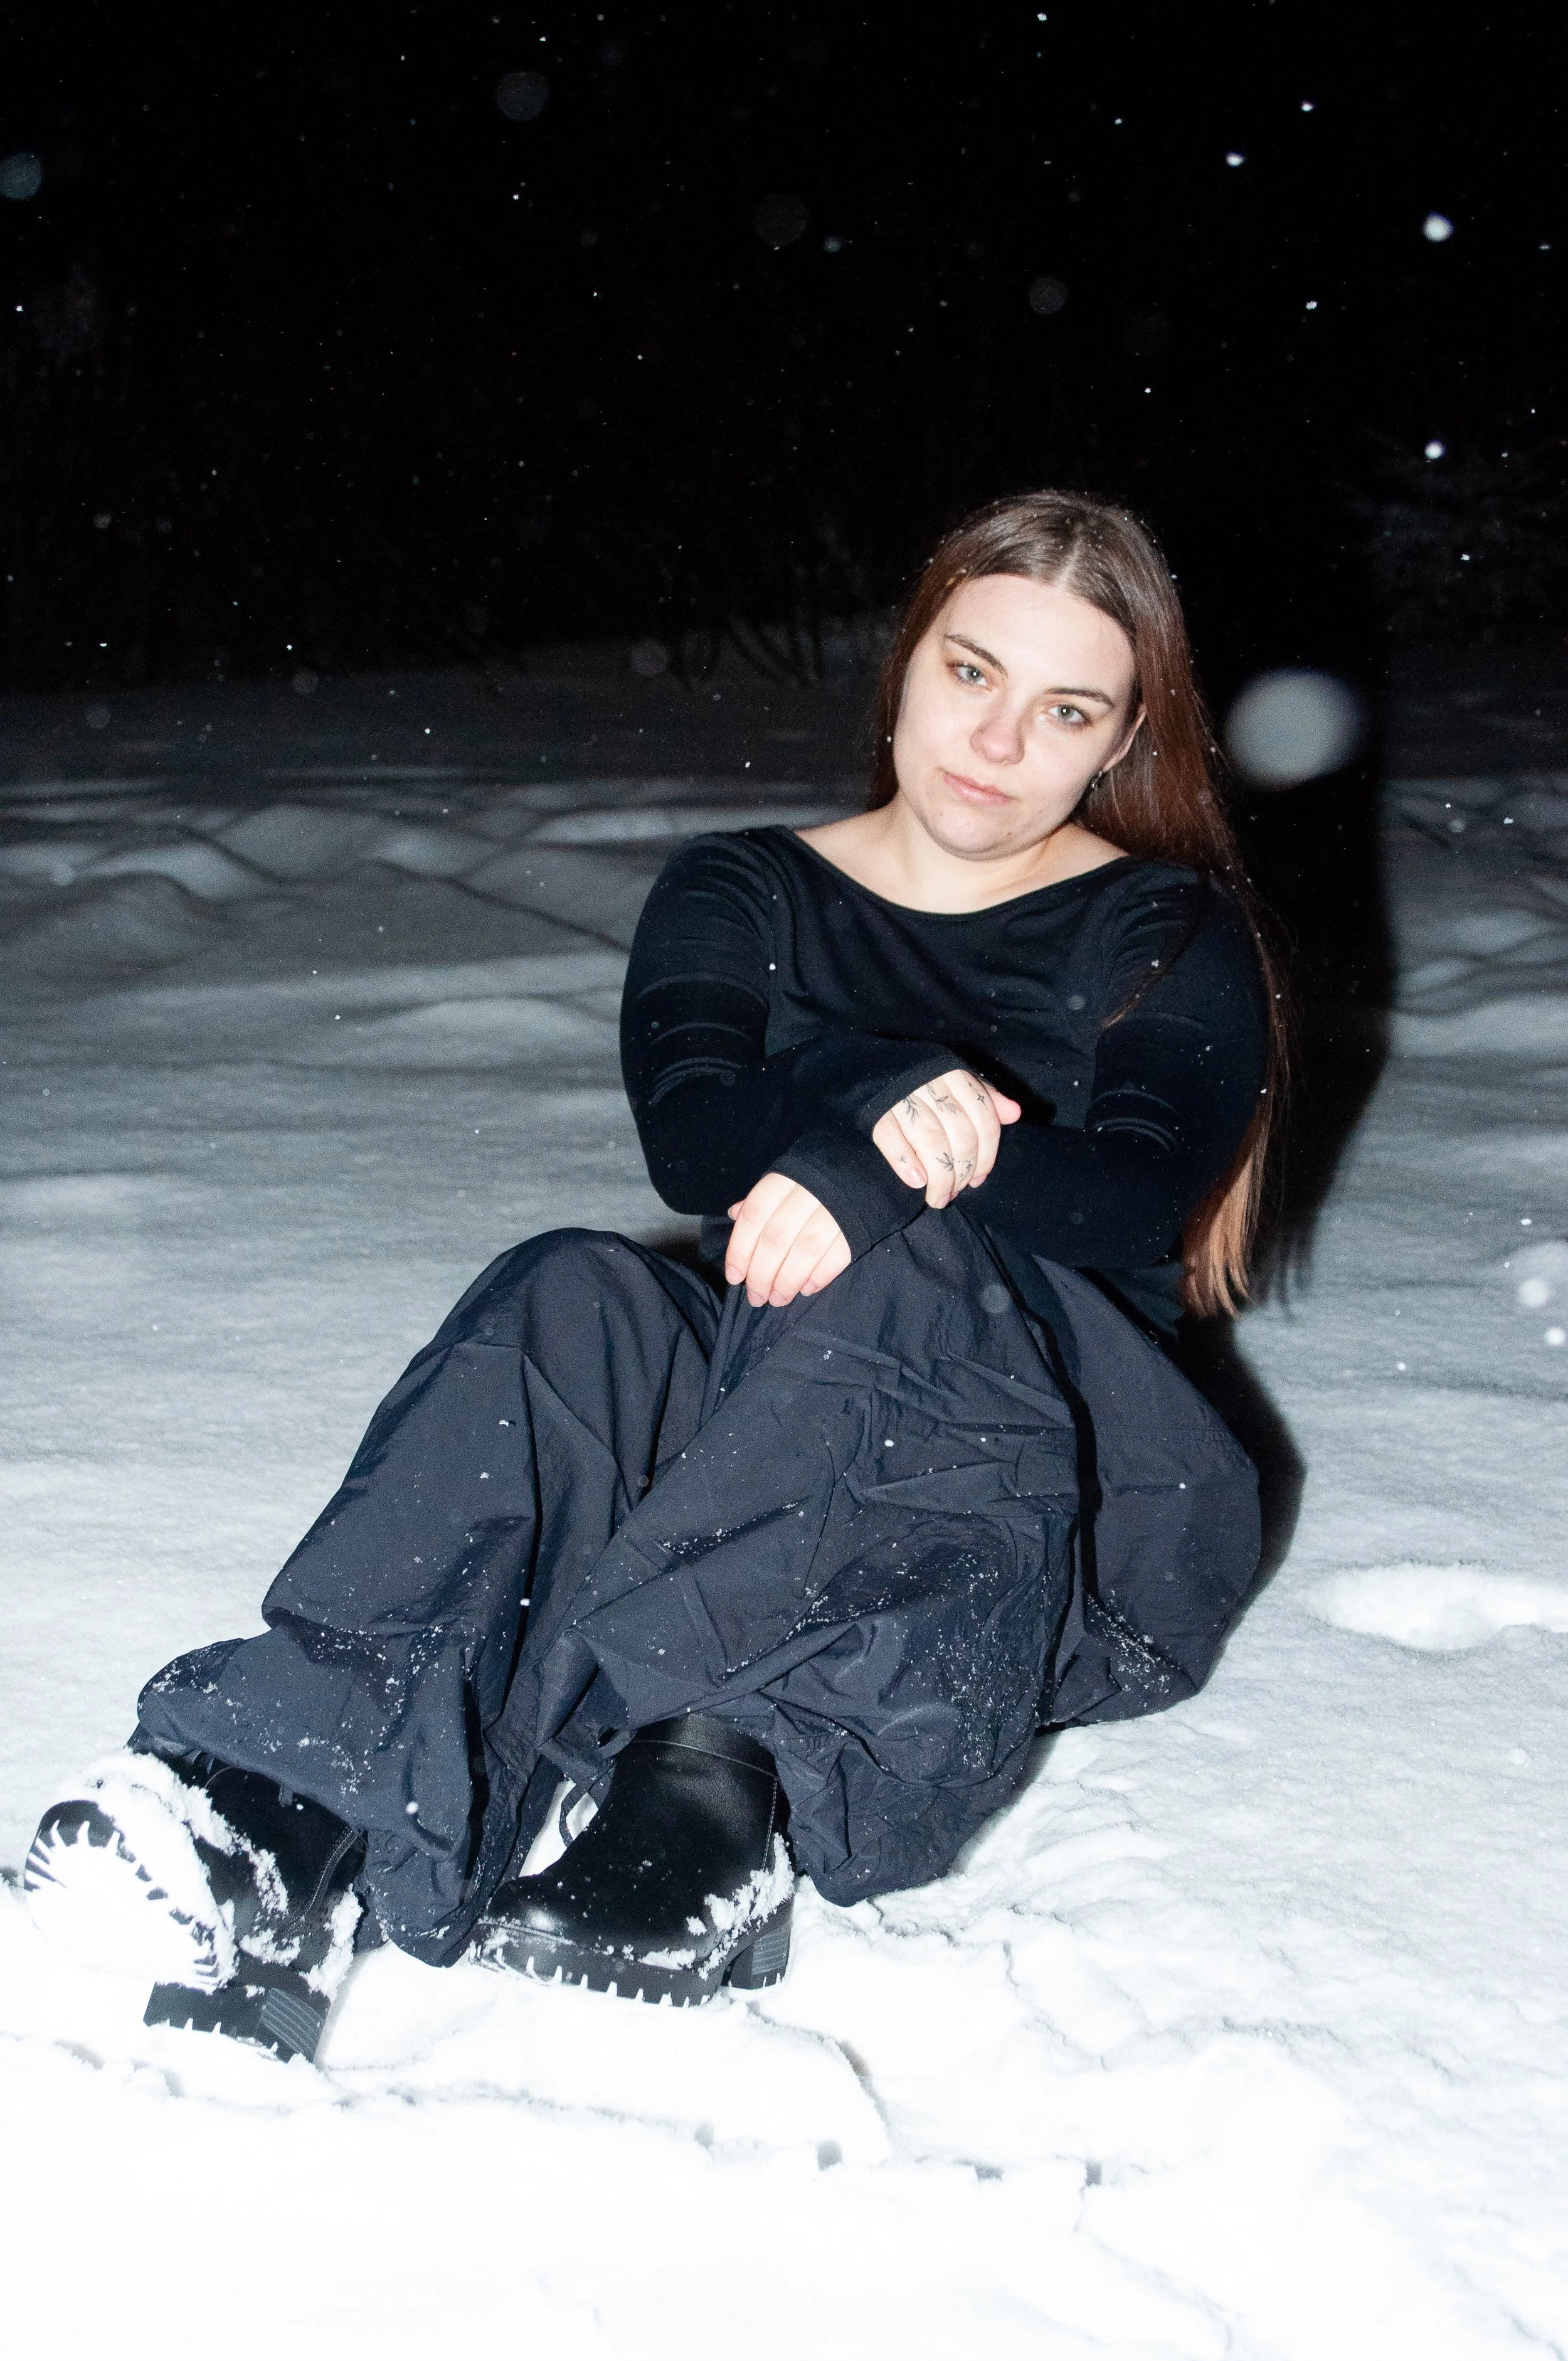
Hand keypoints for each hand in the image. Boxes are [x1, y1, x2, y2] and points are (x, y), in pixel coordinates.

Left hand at [725, 1172, 851, 1306]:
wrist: (871, 1163)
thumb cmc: (819, 1175)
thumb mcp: (788, 1178)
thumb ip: (762, 1198)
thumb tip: (733, 1214)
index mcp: (786, 1178)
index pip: (754, 1216)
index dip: (740, 1249)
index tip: (734, 1277)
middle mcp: (809, 1192)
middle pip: (776, 1238)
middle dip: (762, 1275)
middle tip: (756, 1298)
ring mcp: (837, 1209)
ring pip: (804, 1252)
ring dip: (787, 1282)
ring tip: (778, 1299)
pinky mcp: (859, 1226)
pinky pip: (837, 1257)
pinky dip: (819, 1277)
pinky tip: (806, 1289)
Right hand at [870, 1070, 1020, 1208]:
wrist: (867, 1065)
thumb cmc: (920, 1080)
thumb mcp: (955, 1081)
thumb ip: (985, 1097)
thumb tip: (1015, 1113)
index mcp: (954, 1075)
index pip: (983, 1118)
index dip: (986, 1154)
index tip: (979, 1179)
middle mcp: (930, 1083)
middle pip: (960, 1134)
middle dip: (962, 1171)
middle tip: (954, 1194)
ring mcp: (901, 1096)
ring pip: (931, 1140)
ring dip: (939, 1176)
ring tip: (938, 1197)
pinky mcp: (874, 1109)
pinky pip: (891, 1138)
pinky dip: (905, 1162)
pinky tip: (916, 1182)